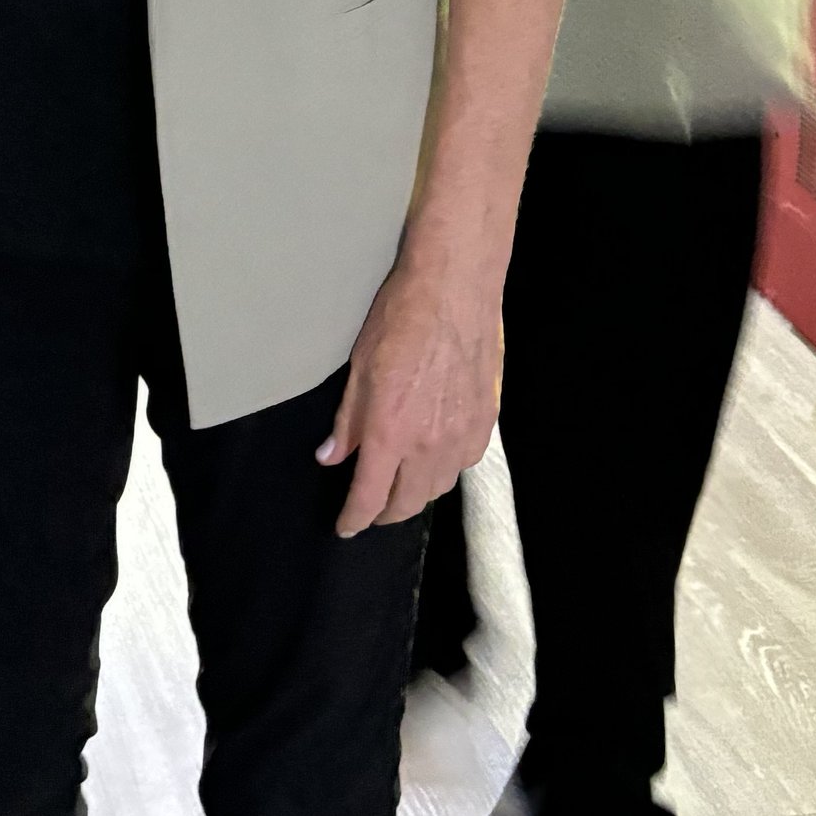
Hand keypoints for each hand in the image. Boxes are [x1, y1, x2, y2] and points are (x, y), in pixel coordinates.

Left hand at [320, 235, 502, 537]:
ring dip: (416, 493)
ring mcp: (462, 436)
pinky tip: (433, 455)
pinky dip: (444, 469)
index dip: (354, 519)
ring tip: (401, 482)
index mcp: (389, 432)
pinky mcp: (485, 422)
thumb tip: (331, 456)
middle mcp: (428, 444)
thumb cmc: (401, 318)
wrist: (455, 288)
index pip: (369, 497)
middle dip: (384, 512)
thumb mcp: (359, 368)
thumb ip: (347, 421)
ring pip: (438, 488)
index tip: (345, 527)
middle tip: (371, 507)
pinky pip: (463, 464)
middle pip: (406, 504)